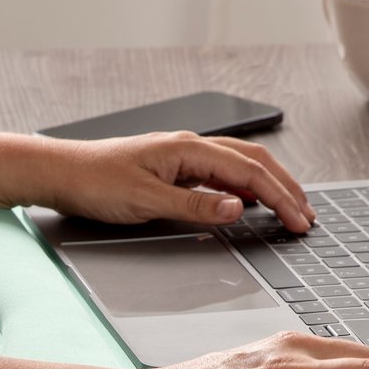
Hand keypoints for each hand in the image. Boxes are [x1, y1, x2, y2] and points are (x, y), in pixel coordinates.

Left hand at [43, 131, 315, 232]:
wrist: (61, 172)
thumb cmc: (95, 182)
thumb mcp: (146, 201)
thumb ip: (194, 205)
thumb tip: (237, 209)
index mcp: (189, 149)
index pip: (249, 172)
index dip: (280, 197)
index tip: (299, 221)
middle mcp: (190, 147)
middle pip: (254, 162)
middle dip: (285, 189)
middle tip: (307, 217)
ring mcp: (182, 156)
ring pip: (240, 165)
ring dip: (269, 185)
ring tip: (290, 207)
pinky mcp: (173, 168)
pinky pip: (220, 173)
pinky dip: (244, 186)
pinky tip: (249, 201)